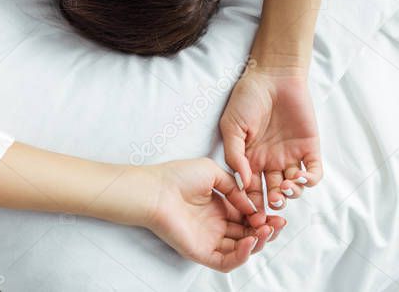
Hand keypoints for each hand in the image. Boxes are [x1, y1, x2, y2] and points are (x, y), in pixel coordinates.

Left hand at [141, 159, 284, 271]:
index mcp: (219, 208)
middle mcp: (216, 226)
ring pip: (242, 250)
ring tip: (267, 229)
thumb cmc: (177, 177)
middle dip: (267, 231)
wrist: (155, 190)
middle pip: (249, 235)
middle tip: (278, 223)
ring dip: (259, 242)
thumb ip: (235, 187)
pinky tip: (250, 240)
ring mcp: (209, 240)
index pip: (248, 218)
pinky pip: (227, 262)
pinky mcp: (201, 253)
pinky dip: (242, 255)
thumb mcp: (212, 172)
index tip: (274, 212)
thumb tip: (251, 204)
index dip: (263, 217)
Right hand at [219, 60, 322, 209]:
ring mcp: (290, 156)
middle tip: (271, 203)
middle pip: (273, 193)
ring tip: (285, 188)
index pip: (250, 189)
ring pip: (294, 187)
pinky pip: (314, 173)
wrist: (272, 77)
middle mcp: (269, 162)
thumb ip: (233, 154)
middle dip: (273, 203)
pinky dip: (309, 181)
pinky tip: (300, 177)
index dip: (250, 202)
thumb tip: (241, 183)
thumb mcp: (231, 126)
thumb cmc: (246, 99)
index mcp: (249, 159)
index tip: (249, 208)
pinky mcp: (309, 149)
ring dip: (291, 194)